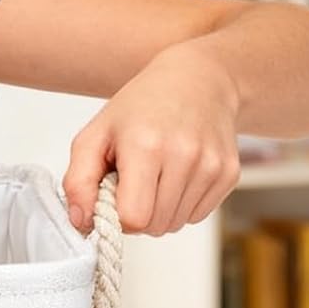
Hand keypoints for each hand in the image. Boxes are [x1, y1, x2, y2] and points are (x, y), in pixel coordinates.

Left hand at [62, 42, 241, 235]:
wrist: (196, 81)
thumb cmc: (140, 108)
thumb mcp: (94, 135)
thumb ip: (78, 182)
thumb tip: (81, 223)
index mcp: (146, 146)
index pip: (134, 218)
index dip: (117, 216)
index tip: (113, 196)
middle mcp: (185, 156)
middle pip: (155, 226)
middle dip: (137, 214)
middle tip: (132, 182)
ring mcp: (212, 166)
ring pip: (176, 225)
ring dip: (159, 211)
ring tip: (154, 176)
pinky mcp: (230, 174)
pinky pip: (198, 215)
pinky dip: (182, 205)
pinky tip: (175, 176)